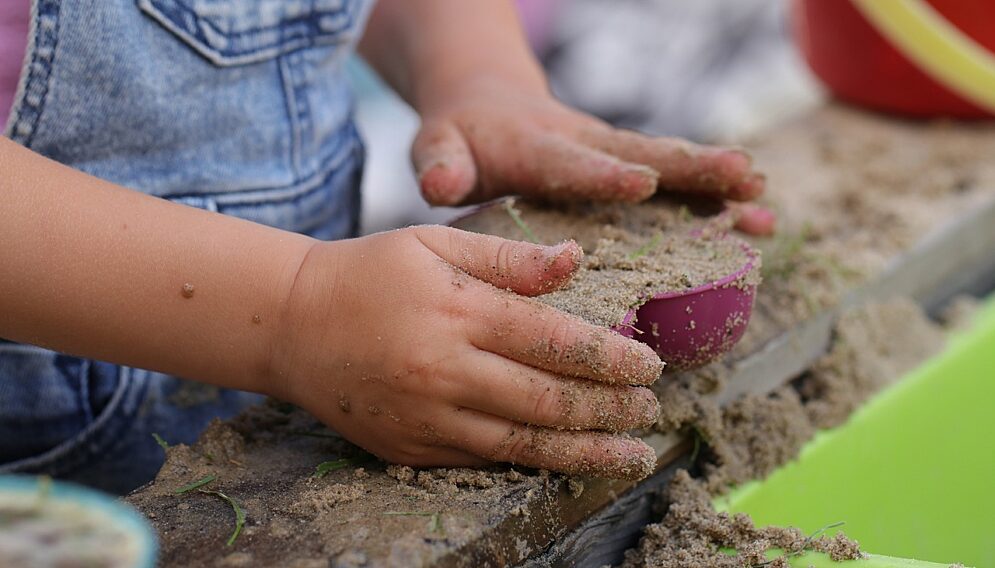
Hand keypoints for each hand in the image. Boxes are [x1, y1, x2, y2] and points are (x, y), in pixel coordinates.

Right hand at [268, 226, 663, 478]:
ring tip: (632, 454)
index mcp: (458, 310)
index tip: (650, 365)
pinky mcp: (409, 447)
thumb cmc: (370, 273)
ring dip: (586, 452)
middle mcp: (445, 369)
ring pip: (523, 445)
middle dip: (610, 409)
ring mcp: (426, 416)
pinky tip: (566, 461)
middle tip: (649, 408)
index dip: (612, 358)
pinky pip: (483, 461)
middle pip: (548, 400)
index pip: (555, 341)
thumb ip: (508, 257)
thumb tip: (577, 261)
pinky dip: (532, 463)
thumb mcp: (435, 242)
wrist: (291, 324)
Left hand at [411, 77, 774, 234]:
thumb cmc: (461, 136)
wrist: (487, 100)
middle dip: (691, 168)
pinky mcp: (626, 165)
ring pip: (670, 167)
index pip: (571, 162)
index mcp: (536, 148)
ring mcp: (611, 154)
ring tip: (765, 202)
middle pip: (643, 154)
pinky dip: (716, 199)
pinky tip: (759, 219)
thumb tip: (440, 183)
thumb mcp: (439, 146)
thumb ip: (440, 163)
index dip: (604, 174)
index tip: (642, 181)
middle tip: (742, 177)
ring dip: (716, 184)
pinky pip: (675, 182)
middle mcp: (585, 145)